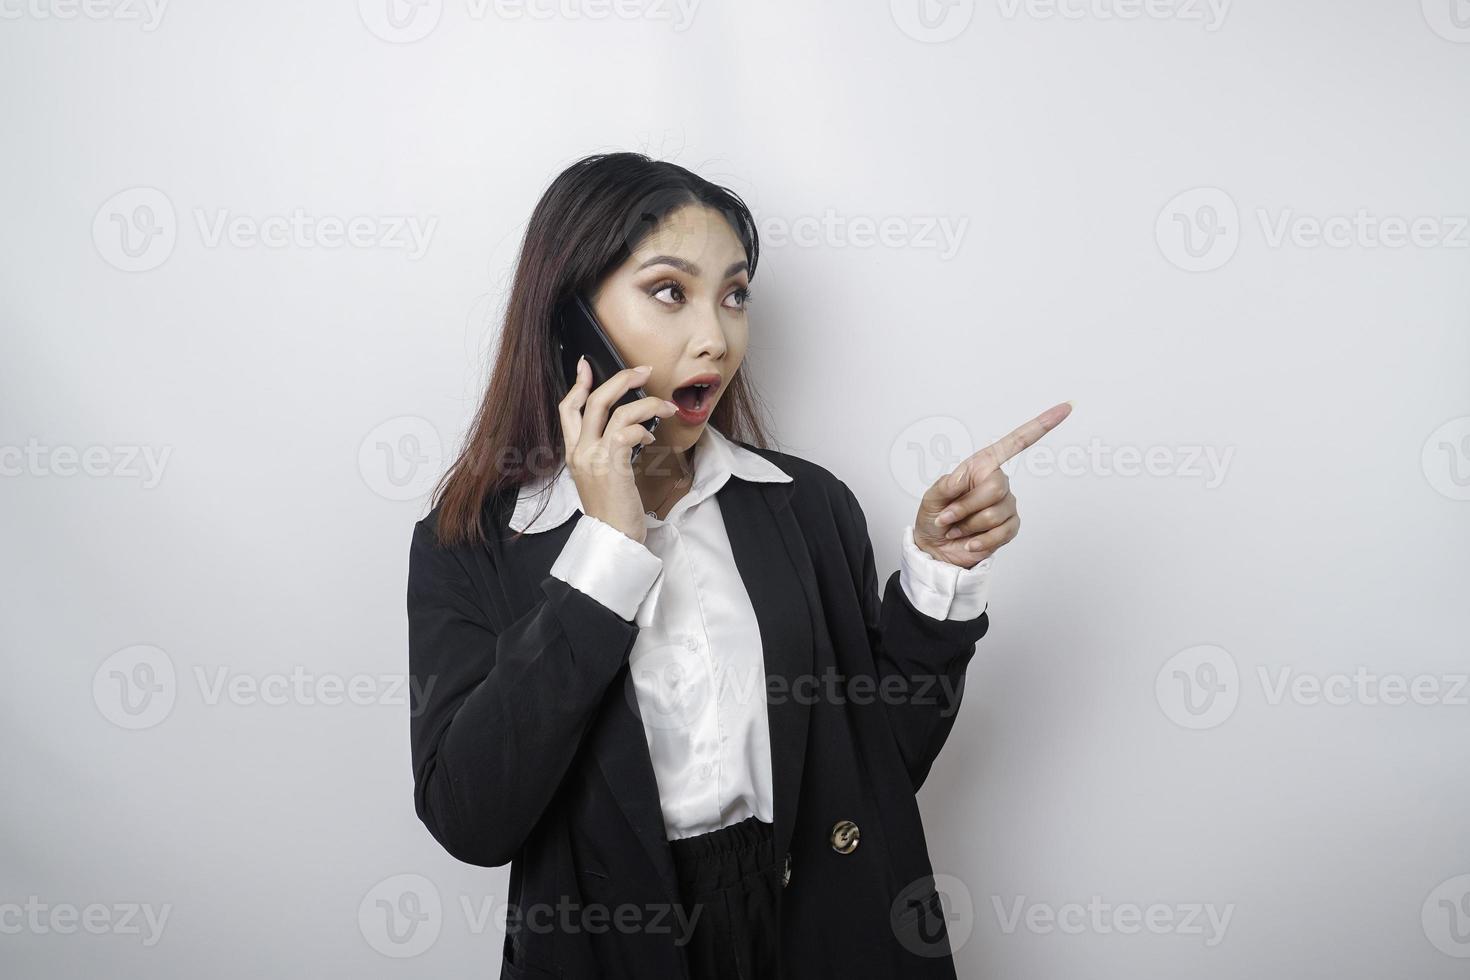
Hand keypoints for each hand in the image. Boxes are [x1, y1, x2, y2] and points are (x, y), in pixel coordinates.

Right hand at [557, 356, 678, 544]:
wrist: (613, 539)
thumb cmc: (613, 510)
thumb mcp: (601, 477)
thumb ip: (605, 452)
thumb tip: (628, 429)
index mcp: (574, 452)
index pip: (568, 408)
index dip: (577, 383)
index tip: (587, 365)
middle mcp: (579, 451)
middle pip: (593, 400)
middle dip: (620, 379)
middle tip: (642, 371)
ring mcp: (593, 457)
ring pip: (615, 410)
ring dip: (646, 402)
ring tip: (665, 405)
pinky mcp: (612, 464)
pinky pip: (628, 430)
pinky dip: (644, 427)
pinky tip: (651, 436)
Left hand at [911, 402, 1072, 567]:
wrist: (937, 548)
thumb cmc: (934, 517)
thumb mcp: (931, 498)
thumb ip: (945, 486)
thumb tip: (962, 480)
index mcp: (982, 465)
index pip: (1015, 443)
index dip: (1040, 426)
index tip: (1066, 408)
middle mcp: (998, 481)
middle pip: (995, 488)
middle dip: (965, 506)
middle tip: (947, 517)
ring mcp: (1007, 504)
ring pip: (993, 514)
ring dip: (967, 526)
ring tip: (955, 529)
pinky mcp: (1010, 526)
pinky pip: (1001, 534)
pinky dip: (979, 541)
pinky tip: (969, 542)